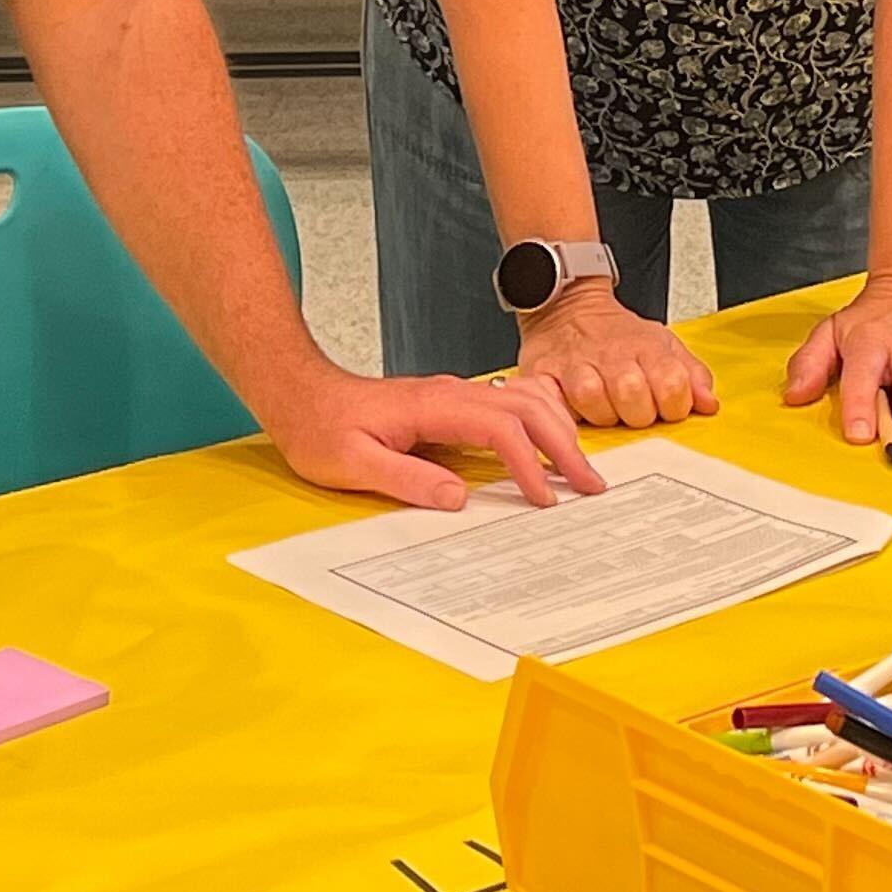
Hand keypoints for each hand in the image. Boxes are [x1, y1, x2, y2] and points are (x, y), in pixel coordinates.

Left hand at [270, 361, 606, 511]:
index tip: (544, 498)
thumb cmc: (320, 428)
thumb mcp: (352, 464)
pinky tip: (550, 438)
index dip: (528, 462)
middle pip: (526, 408)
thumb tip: (458, 497)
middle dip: (563, 445)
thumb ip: (406, 478)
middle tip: (590, 485)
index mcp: (432, 406)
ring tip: (579, 468)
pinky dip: (541, 418)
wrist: (302, 393)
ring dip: (558, 430)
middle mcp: (451, 393)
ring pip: (525, 399)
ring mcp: (454, 394)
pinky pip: (511, 402)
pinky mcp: (453, 402)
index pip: (499, 428)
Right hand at [516, 283, 718, 429]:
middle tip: (635, 411)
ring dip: (602, 415)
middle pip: (632, 394)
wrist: (567, 305)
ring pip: (593, 400)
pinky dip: (564, 413)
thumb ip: (691, 373)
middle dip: (638, 414)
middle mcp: (611, 354)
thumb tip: (709, 403)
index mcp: (645, 347)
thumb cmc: (616, 333)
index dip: (674, 405)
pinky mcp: (543, 374)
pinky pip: (554, 403)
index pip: (672, 383)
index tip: (668, 409)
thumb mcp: (662, 343)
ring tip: (605, 410)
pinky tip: (573, 412)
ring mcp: (575, 364)